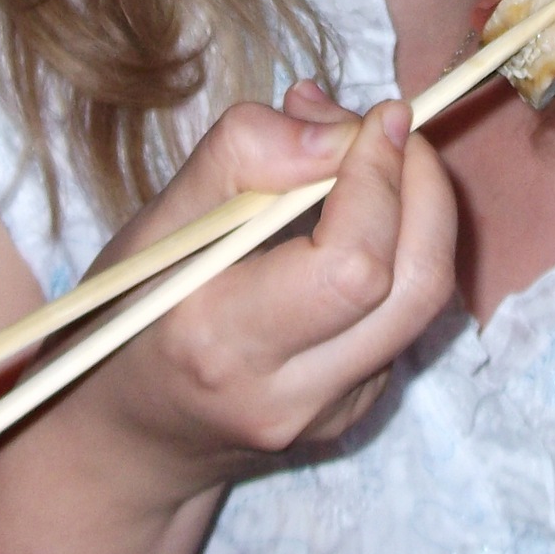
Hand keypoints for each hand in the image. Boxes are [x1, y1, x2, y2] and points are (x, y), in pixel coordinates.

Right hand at [41, 80, 458, 511]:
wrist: (131, 438)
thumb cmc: (129, 316)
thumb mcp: (152, 228)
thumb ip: (236, 161)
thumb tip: (336, 129)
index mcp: (221, 341)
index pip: (350, 262)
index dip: (379, 177)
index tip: (379, 115)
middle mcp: (289, 392)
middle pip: (415, 286)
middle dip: (425, 188)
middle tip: (393, 130)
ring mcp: (331, 413)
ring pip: (425, 302)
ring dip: (423, 213)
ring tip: (379, 160)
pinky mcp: (356, 413)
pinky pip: (403, 320)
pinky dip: (400, 252)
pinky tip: (354, 224)